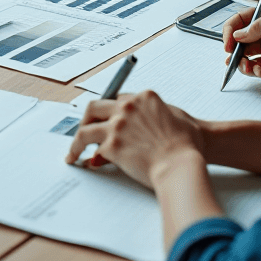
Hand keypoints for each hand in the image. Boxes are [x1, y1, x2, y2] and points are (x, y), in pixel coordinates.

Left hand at [64, 91, 204, 188]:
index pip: (118, 100)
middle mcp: (127, 107)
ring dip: (77, 141)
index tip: (106, 120)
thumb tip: (142, 125)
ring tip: (73, 151)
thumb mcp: (175, 117)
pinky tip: (84, 163)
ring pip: (85, 129)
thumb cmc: (187, 144)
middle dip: (87, 119)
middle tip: (84, 129)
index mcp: (144, 97)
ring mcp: (117, 125)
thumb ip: (154, 115)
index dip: (111, 112)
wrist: (182, 163)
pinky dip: (86, 157)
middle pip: (95, 107)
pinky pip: (93, 151)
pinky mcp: (112, 145)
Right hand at [221, 6, 260, 96]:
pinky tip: (260, 73)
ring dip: (243, 61)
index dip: (232, 29)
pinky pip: (255, 64)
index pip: (244, 17)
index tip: (227, 42)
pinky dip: (253, 69)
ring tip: (249, 69)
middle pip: (243, 36)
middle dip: (235, 48)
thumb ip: (256, 26)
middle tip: (233, 58)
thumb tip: (238, 35)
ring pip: (247, 52)